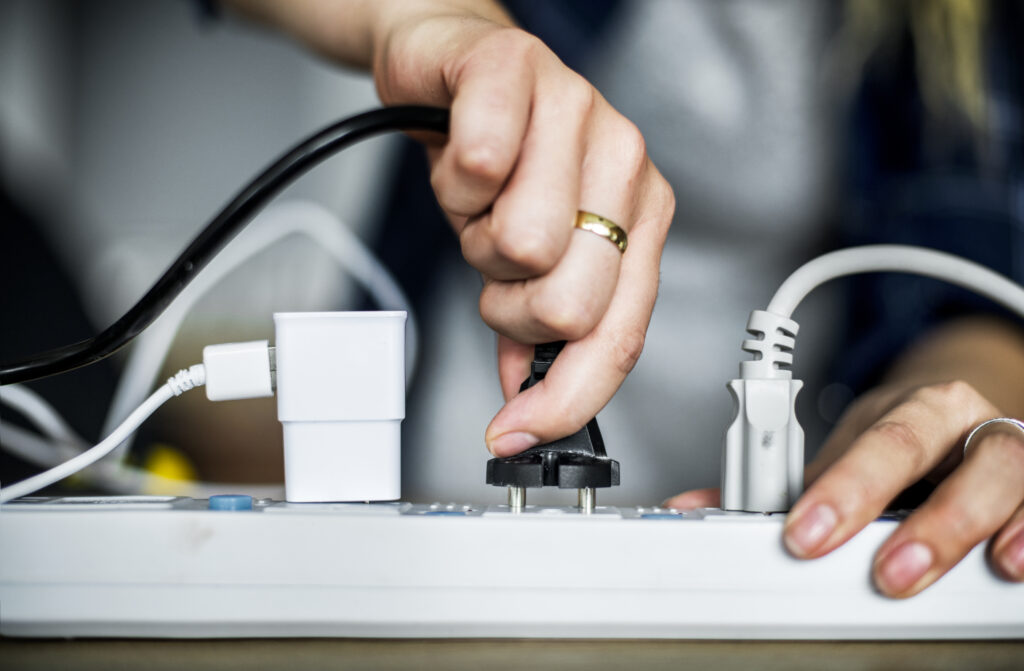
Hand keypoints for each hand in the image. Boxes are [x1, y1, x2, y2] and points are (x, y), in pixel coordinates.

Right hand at [369, 4, 673, 454]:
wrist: (455, 65)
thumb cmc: (499, 158)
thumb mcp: (526, 253)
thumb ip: (539, 326)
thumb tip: (524, 397)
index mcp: (640, 218)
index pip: (618, 336)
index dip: (564, 398)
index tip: (517, 430)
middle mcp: (625, 164)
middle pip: (567, 305)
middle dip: (508, 305)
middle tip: (494, 263)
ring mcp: (581, 111)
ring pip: (521, 245)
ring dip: (474, 238)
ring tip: (479, 201)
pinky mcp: (519, 68)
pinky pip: (482, 164)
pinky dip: (453, 178)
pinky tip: (460, 154)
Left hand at [665, 318, 1023, 597]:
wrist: (960, 419)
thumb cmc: (901, 444)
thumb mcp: (846, 456)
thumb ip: (780, 485)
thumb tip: (695, 506)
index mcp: (910, 408)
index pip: (874, 440)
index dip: (840, 488)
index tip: (802, 533)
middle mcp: (961, 420)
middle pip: (932, 451)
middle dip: (903, 513)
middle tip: (878, 571)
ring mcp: (1006, 447)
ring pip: (1003, 472)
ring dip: (964, 527)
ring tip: (934, 573)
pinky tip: (1011, 565)